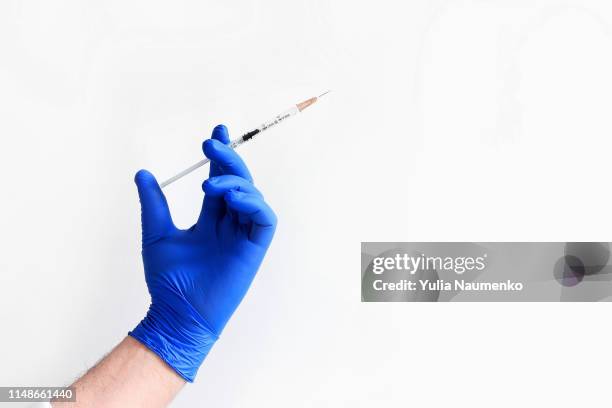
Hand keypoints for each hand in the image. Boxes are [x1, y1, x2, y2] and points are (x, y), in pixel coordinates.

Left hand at [129, 125, 276, 381]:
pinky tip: (232, 199)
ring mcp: (243, 236)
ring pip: (254, 197)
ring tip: (211, 186)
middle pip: (239, 182)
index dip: (221, 156)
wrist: (177, 313)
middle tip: (211, 144)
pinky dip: (254, 204)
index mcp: (211, 219)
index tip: (216, 132)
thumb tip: (142, 173)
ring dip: (237, 182)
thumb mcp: (157, 234)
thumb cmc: (168, 281)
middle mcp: (230, 224)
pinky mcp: (254, 249)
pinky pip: (265, 220)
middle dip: (229, 159)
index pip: (221, 179)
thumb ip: (154, 204)